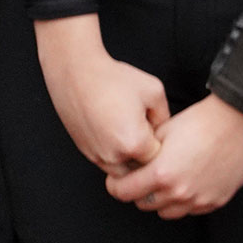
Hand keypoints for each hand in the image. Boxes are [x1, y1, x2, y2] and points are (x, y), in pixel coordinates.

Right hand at [33, 15, 166, 175]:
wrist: (76, 72)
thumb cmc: (116, 79)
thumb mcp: (155, 92)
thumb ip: (166, 117)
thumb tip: (166, 133)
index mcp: (134, 143)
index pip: (159, 159)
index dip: (163, 146)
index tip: (161, 131)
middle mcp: (113, 155)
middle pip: (140, 170)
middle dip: (147, 157)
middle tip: (149, 133)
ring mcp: (95, 155)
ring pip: (122, 171)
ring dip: (131, 158)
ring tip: (133, 132)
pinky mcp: (84, 150)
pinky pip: (106, 163)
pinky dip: (115, 154)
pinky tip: (118, 132)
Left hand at [105, 94, 242, 218]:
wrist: (240, 121)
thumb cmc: (202, 122)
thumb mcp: (162, 132)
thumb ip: (142, 154)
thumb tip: (129, 164)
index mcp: (161, 173)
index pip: (122, 193)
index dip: (115, 184)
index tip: (119, 179)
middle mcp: (179, 192)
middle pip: (143, 204)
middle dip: (139, 192)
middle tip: (145, 177)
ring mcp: (200, 199)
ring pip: (167, 212)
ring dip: (163, 200)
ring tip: (169, 182)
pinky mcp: (217, 200)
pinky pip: (193, 210)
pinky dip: (187, 201)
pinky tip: (191, 182)